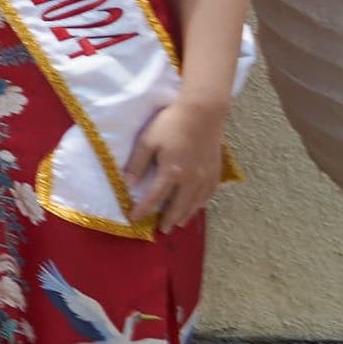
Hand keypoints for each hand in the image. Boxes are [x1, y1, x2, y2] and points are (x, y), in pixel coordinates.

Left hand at [129, 95, 230, 230]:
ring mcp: (205, 177)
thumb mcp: (147, 141)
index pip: (154, 198)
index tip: (134, 218)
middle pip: (178, 207)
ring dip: (185, 215)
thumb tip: (127, 184)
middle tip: (162, 230)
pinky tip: (197, 206)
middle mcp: (190, 180)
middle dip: (168, 220)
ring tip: (178, 224)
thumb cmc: (170, 124)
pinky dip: (200, 204)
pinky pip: (208, 195)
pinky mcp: (216, 172)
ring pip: (195, 203)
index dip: (143, 210)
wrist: (203, 113)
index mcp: (171, 173)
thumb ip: (137, 164)